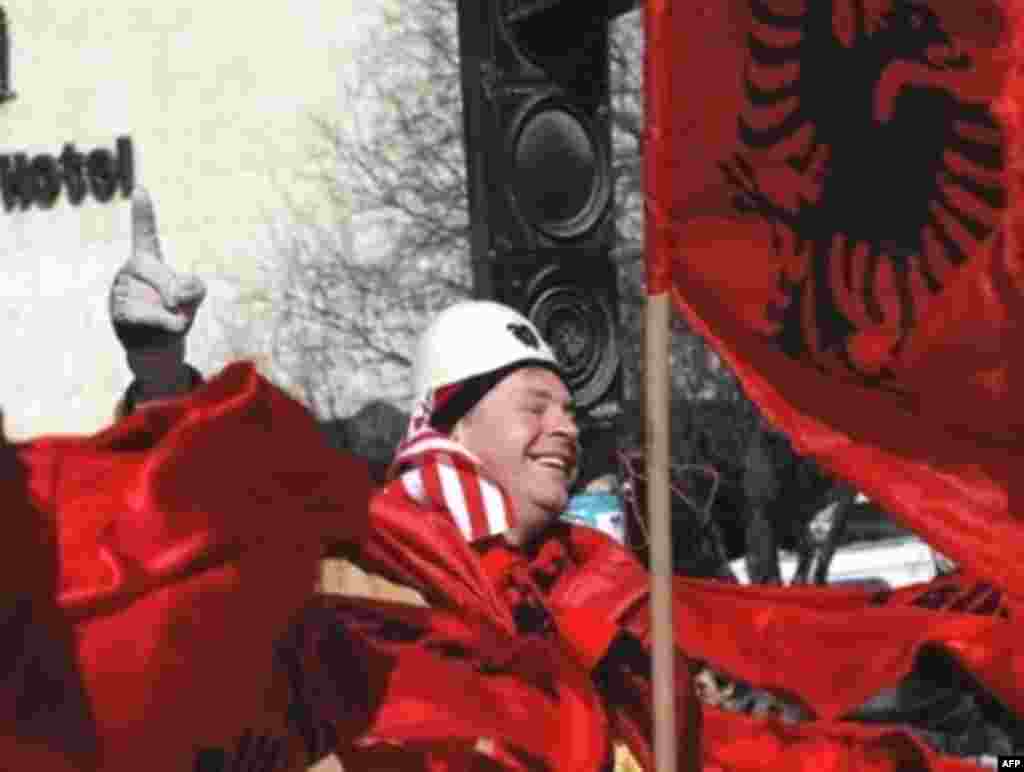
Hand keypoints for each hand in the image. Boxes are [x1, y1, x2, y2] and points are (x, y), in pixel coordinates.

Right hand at [109, 188, 205, 401]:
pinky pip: (145, 314)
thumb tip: (173, 296)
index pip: (144, 233)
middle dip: (170, 287)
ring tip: (165, 319)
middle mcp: (130, 270)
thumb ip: (194, 287)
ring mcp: (120, 289)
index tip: (140, 189)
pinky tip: (159, 328)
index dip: (143, 213)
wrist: (159, 347)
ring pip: (150, 296)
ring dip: (171, 313)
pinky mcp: (116, 312)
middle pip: (149, 267)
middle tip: (178, 304)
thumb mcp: (195, 297)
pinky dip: (163, 323)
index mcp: (150, 260)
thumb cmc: (177, 314)